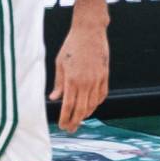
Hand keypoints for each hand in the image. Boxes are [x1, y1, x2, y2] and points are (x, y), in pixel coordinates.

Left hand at [51, 17, 108, 131]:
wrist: (89, 31)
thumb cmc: (71, 45)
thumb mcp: (60, 63)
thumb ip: (58, 83)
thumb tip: (54, 99)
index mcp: (72, 80)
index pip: (68, 106)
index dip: (65, 118)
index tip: (62, 126)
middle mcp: (86, 82)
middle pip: (81, 109)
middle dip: (75, 121)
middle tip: (70, 129)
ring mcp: (97, 79)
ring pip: (93, 104)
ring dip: (86, 114)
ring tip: (79, 119)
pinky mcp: (105, 75)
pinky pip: (102, 95)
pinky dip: (96, 104)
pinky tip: (91, 107)